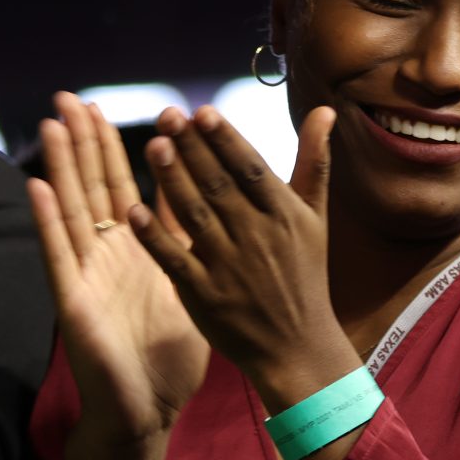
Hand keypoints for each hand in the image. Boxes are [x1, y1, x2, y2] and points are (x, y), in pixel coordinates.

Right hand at [30, 94, 210, 459]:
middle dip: (83, 143)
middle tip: (71, 96)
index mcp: (140, 251)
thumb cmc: (168, 357)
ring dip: (60, 168)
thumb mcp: (190, 286)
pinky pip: (58, 255)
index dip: (118, 147)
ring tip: (52, 124)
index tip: (110, 106)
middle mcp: (108, 256)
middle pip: (93, 188)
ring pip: (70, 210)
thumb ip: (193, 245)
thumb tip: (211, 205)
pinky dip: (46, 221)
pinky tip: (34, 187)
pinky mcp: (73, 301)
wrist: (149, 411)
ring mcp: (86, 275)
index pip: (126, 187)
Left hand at [135, 104, 359, 414]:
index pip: (251, 168)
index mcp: (285, 216)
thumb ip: (314, 163)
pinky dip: (155, 237)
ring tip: (153, 146)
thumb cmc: (305, 276)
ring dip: (173, 181)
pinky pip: (175, 261)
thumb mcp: (316, 219)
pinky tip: (134, 210)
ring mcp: (230, 268)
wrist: (298, 348)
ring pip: (196, 217)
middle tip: (167, 115)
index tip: (202, 111)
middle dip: (193, 149)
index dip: (226, 139)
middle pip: (219, 186)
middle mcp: (258, 238)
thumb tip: (325, 111)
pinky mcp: (206, 296)